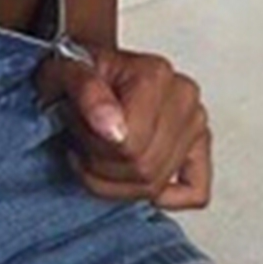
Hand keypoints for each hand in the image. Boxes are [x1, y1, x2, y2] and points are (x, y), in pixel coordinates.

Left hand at [34, 41, 212, 209]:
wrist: (86, 66)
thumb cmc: (78, 69)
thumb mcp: (64, 70)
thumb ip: (86, 91)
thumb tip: (114, 130)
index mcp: (154, 75)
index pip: (130, 146)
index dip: (92, 145)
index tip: (73, 125)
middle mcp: (182, 97)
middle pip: (144, 169)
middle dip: (98, 164)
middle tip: (79, 139)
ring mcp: (194, 122)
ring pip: (157, 185)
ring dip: (114, 181)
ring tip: (93, 150)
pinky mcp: (198, 145)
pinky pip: (195, 191)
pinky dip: (163, 197)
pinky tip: (132, 181)